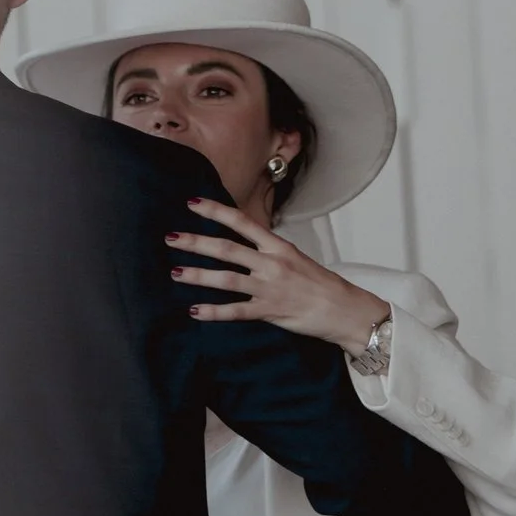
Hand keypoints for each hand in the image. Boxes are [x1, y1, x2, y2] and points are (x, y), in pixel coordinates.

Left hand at [168, 198, 391, 354]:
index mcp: (278, 246)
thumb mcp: (295, 257)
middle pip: (227, 249)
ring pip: (227, 279)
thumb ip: (268, 250)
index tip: (192, 203)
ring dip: (198, 275)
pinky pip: (237, 311)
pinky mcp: (270, 311)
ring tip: (176, 273)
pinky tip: (194, 311)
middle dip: (196, 242)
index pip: (242, 222)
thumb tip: (243, 241)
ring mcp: (270, 287)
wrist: (344, 309)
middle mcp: (272, 263)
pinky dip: (214, 312)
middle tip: (171, 238)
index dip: (215, 212)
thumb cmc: (320, 283)